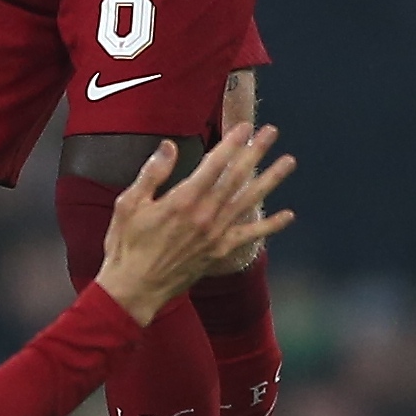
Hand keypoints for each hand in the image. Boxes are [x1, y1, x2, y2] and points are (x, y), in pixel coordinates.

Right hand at [95, 124, 295, 322]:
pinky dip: (270, 226)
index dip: (231, 143)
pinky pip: (250, 236)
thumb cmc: (127, 244)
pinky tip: (288, 215)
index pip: (214, 164)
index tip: (245, 126)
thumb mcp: (129, 203)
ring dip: (270, 180)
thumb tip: (169, 145)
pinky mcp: (220, 251)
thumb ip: (152, 173)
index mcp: (183, 200)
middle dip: (255, 152)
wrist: (135, 288)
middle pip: (237, 177)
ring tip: (289, 162)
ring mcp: (216, 234)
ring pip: (249, 201)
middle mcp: (205, 215)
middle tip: (271, 132)